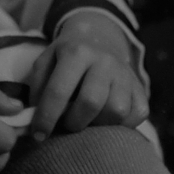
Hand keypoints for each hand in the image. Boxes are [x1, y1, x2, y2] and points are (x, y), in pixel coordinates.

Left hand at [28, 14, 146, 137]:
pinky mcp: (141, 88)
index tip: (38, 135)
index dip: (46, 117)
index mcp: (76, 52)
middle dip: (74, 122)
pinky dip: (121, 125)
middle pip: (91, 102)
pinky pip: (137, 115)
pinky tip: (106, 120)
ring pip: (116, 111)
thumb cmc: (66, 57)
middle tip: (66, 125)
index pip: (58, 90)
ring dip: (98, 124)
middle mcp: (104, 61)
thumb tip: (33, 119)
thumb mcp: (46, 62)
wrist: (99, 38)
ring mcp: (126, 75)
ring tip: (86, 121)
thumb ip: (38, 88)